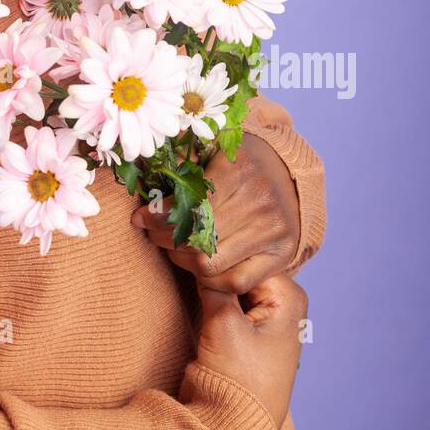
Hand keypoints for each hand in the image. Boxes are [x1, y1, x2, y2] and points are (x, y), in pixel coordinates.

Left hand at [130, 133, 300, 293]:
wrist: (289, 174)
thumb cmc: (241, 161)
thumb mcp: (211, 146)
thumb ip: (180, 158)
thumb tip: (144, 173)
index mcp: (239, 169)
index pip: (189, 204)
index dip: (158, 215)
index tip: (140, 216)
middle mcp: (259, 202)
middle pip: (196, 238)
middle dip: (165, 237)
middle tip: (152, 232)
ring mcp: (273, 232)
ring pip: (211, 265)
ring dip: (183, 260)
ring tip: (174, 246)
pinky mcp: (282, 255)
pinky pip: (236, 283)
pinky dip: (210, 280)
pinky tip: (198, 264)